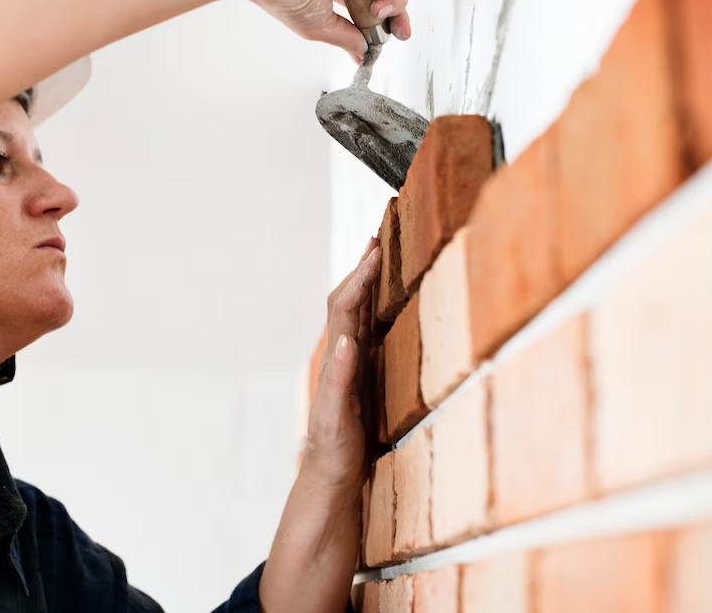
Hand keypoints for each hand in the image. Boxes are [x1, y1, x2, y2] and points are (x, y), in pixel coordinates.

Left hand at [300, 238, 380, 493]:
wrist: (329, 472)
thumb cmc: (333, 448)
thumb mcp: (336, 417)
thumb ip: (340, 380)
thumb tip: (345, 342)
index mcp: (336, 361)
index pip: (345, 308)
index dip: (359, 278)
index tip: (375, 251)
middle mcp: (341, 355)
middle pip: (348, 301)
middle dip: (362, 269)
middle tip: (377, 239)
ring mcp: (350, 362)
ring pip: (357, 312)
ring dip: (366, 283)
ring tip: (379, 256)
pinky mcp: (360, 373)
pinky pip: (366, 330)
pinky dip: (372, 307)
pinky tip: (381, 301)